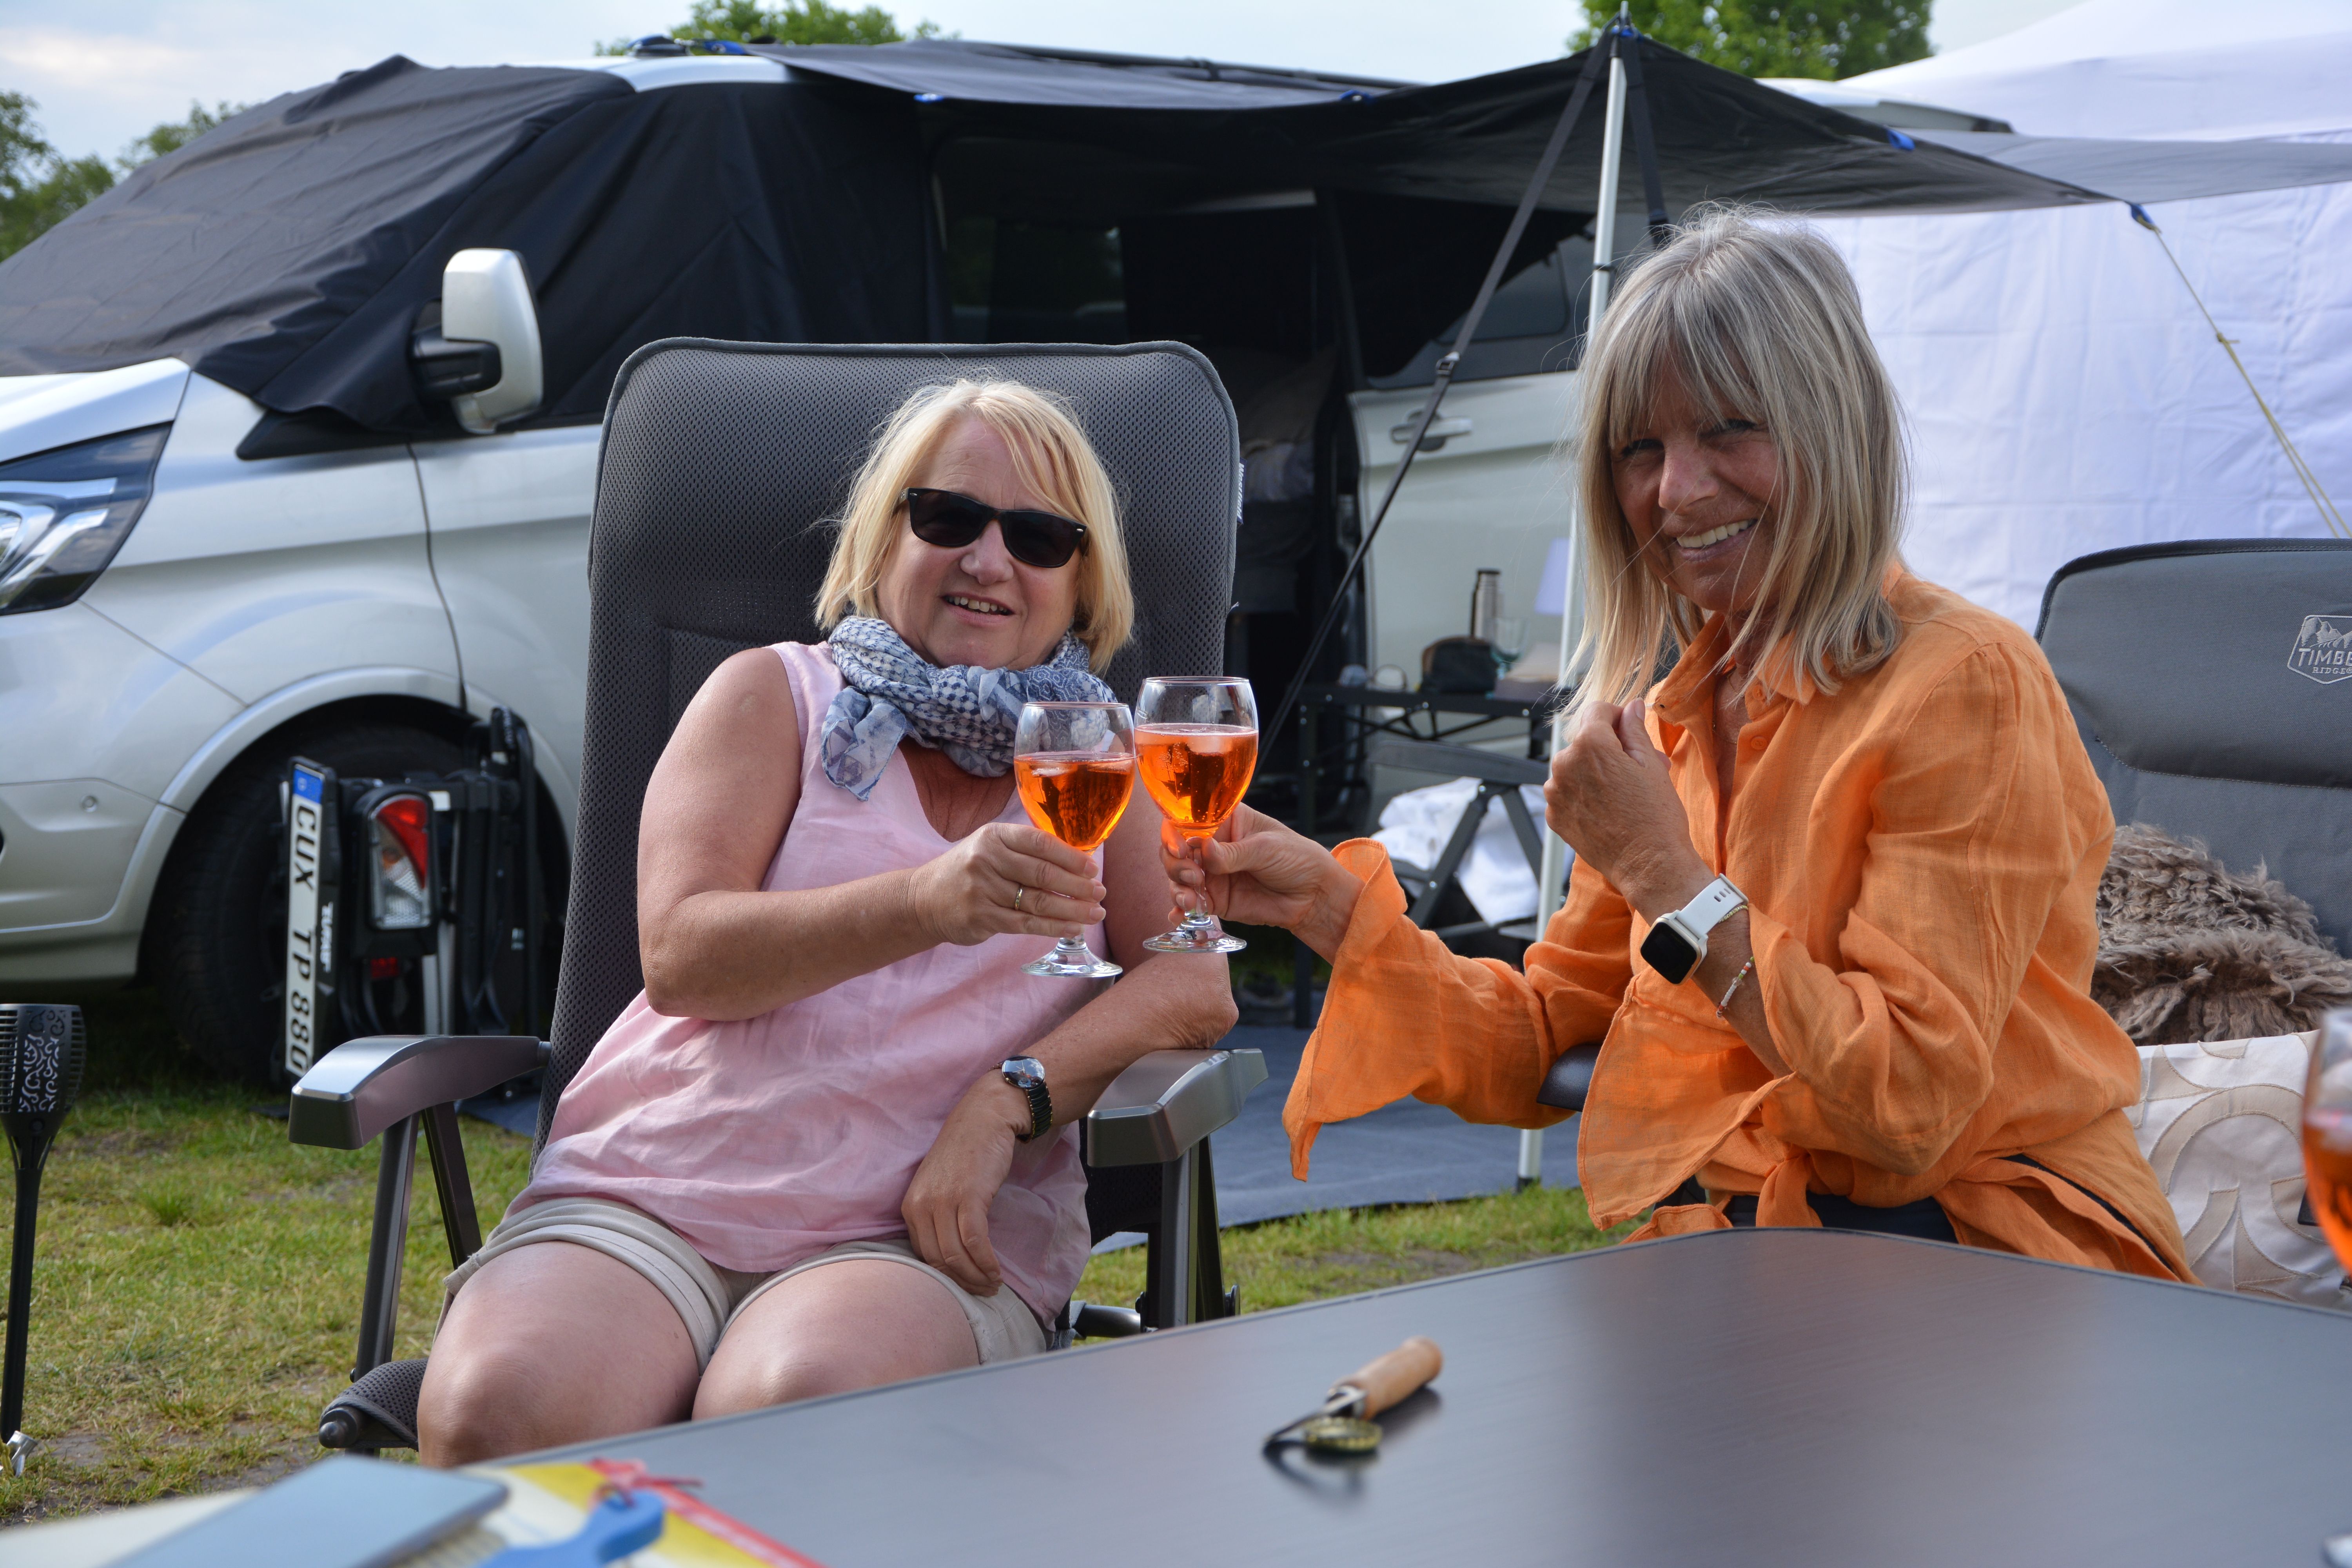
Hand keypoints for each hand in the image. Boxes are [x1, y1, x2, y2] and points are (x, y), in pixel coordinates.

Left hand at [902, 1072, 1029, 1294]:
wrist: (985, 1118)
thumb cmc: (967, 1153)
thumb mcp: (941, 1187)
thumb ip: (939, 1216)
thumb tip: (951, 1255)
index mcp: (910, 1206)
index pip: (923, 1256)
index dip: (946, 1277)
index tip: (965, 1284)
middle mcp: (921, 1205)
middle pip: (938, 1261)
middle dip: (962, 1282)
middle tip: (983, 1291)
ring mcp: (943, 1201)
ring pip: (955, 1256)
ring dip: (976, 1277)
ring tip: (992, 1285)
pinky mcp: (968, 1197)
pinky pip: (975, 1242)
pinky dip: (986, 1263)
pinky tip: (996, 1271)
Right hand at [910, 821, 1105, 947]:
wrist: (924, 898)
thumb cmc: (969, 871)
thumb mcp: (991, 848)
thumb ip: (1026, 851)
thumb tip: (1077, 864)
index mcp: (994, 836)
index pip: (1040, 843)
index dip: (1071, 856)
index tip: (1093, 868)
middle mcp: (986, 859)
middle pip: (1042, 874)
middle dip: (1077, 885)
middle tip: (1100, 893)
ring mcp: (982, 889)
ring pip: (1037, 901)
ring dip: (1072, 909)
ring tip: (1095, 914)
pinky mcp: (981, 917)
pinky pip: (1025, 923)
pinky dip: (1053, 927)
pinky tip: (1073, 928)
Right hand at [1161, 805, 1361, 960]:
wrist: (1313, 895)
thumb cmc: (1295, 858)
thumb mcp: (1266, 848)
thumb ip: (1233, 852)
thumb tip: (1203, 849)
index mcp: (1224, 821)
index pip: (1188, 819)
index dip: (1175, 831)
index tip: (1179, 846)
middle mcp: (1212, 846)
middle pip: (1175, 850)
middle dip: (1175, 863)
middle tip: (1192, 875)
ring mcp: (1211, 874)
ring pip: (1178, 877)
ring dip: (1177, 887)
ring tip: (1190, 899)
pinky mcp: (1215, 899)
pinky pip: (1189, 904)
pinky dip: (1180, 910)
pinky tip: (1179, 916)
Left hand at [1544, 698, 1708, 917]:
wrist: (1648, 865)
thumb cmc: (1655, 817)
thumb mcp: (1651, 764)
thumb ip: (1635, 729)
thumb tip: (1630, 707)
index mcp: (1589, 745)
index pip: (1598, 711)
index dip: (1618, 717)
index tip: (1631, 731)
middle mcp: (1563, 765)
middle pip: (1586, 741)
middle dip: (1612, 748)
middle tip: (1641, 767)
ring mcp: (1555, 792)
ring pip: (1576, 766)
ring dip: (1597, 771)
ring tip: (1627, 792)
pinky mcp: (1554, 815)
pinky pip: (1567, 792)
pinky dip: (1584, 794)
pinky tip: (1609, 808)